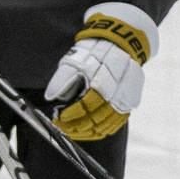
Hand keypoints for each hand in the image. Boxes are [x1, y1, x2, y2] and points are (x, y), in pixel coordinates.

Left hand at [44, 2, 159, 140]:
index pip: (85, 106)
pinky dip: (101, 131)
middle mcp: (116, 94)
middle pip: (95, 120)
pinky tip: (90, 131)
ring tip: (73, 131)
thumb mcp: (75, 61)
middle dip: (76, 127)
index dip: (70, 115)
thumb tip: (50, 96)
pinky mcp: (128, 105)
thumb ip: (62, 79)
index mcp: (102, 82)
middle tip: (63, 127)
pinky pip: (115, 125)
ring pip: (105, 126)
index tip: (58, 117)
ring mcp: (124, 101)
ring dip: (87, 132)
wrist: (120, 46)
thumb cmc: (95, 54)